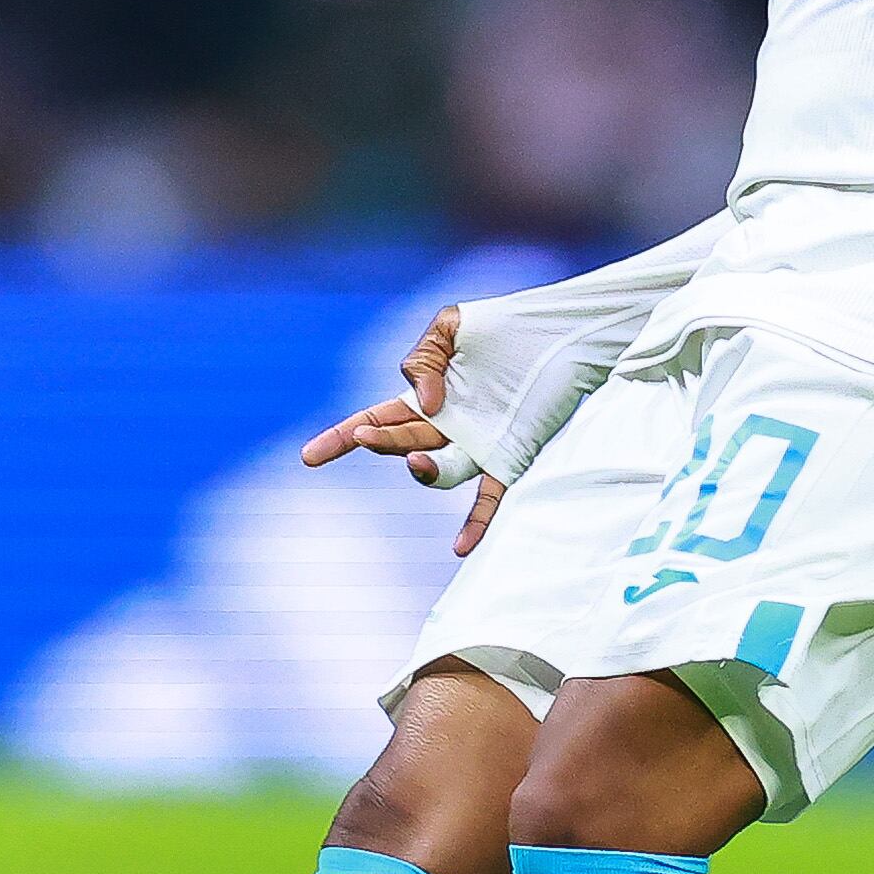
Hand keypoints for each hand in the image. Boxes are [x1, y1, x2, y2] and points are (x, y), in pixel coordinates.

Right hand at [301, 306, 505, 555]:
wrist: (563, 328)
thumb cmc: (507, 325)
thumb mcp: (451, 325)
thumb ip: (423, 355)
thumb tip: (424, 403)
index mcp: (427, 397)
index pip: (377, 420)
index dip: (342, 438)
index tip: (310, 457)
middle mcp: (448, 426)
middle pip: (402, 442)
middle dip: (380, 441)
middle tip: (367, 435)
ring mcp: (478, 443)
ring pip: (439, 471)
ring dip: (421, 472)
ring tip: (416, 463)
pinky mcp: (511, 453)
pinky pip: (491, 495)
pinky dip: (476, 523)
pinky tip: (461, 548)